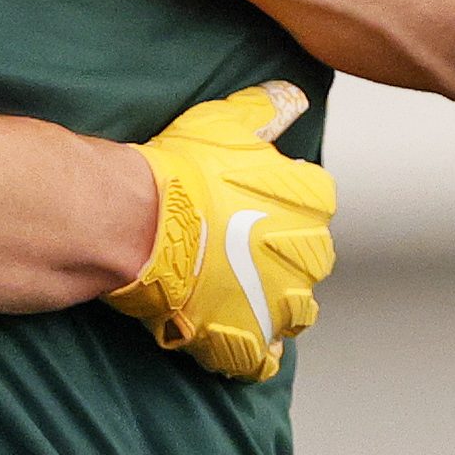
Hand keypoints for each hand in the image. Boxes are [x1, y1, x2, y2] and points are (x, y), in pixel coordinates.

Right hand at [103, 82, 333, 380]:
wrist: (140, 221)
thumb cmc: (182, 172)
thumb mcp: (227, 121)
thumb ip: (268, 108)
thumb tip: (291, 96)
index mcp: (312, 202)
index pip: (313, 203)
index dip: (280, 206)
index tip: (248, 207)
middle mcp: (310, 256)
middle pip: (305, 262)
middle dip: (276, 260)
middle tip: (232, 252)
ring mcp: (281, 304)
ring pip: (292, 312)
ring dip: (268, 306)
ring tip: (231, 296)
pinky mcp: (248, 339)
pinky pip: (258, 358)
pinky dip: (244, 352)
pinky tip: (222, 335)